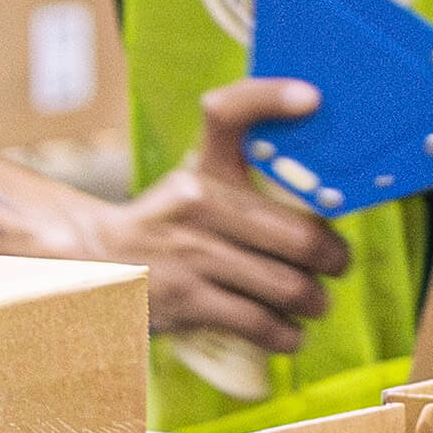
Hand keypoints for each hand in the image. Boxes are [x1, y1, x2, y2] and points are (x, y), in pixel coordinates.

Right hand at [70, 77, 350, 351]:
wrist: (96, 268)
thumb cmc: (164, 232)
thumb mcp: (192, 189)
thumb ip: (243, 184)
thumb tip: (321, 206)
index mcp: (202, 174)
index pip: (228, 113)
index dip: (271, 97)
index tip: (311, 98)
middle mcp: (197, 206)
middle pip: (297, 234)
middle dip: (333, 257)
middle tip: (337, 265)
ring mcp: (192, 256)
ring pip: (287, 285)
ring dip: (315, 301)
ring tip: (316, 303)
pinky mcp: (189, 301)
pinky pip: (259, 322)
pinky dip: (287, 334)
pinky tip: (291, 334)